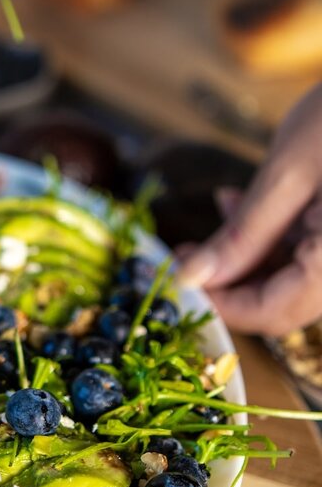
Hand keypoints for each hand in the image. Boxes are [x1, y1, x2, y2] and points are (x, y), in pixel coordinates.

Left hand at [180, 83, 321, 334]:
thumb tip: (194, 277)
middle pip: (283, 303)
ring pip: (292, 280)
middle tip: (184, 254)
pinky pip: (308, 253)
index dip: (221, 305)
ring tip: (211, 221)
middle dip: (229, 282)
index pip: (274, 313)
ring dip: (246, 258)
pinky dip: (271, 239)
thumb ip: (243, 235)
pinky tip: (239, 204)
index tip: (179, 280)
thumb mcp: (288, 174)